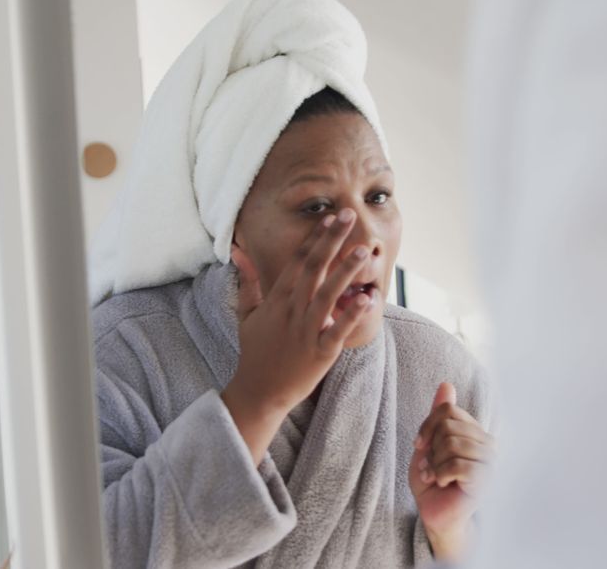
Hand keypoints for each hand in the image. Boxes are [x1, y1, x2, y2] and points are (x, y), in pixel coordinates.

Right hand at [221, 209, 376, 463]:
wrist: (259, 391)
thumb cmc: (256, 351)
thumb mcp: (247, 314)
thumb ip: (248, 281)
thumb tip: (238, 253)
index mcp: (277, 299)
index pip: (298, 261)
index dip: (314, 238)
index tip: (330, 217)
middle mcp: (292, 311)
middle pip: (313, 269)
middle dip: (331, 241)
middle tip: (348, 215)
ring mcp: (306, 331)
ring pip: (328, 295)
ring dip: (346, 271)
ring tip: (363, 250)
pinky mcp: (320, 353)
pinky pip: (338, 331)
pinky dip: (352, 316)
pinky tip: (368, 300)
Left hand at [409, 383, 492, 560]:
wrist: (435, 514)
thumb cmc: (433, 481)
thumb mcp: (429, 444)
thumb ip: (438, 416)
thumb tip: (446, 384)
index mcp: (475, 432)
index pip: (448, 409)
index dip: (427, 426)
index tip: (420, 445)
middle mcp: (487, 443)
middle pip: (448, 426)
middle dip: (431, 448)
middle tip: (430, 466)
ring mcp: (488, 461)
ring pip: (452, 443)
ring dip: (434, 463)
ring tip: (434, 475)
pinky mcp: (484, 479)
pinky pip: (457, 464)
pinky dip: (440, 473)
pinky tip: (441, 483)